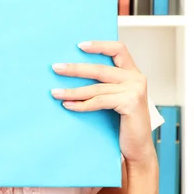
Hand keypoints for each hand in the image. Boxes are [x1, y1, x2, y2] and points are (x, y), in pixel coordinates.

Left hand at [50, 41, 154, 165]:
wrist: (138, 148)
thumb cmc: (124, 122)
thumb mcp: (116, 97)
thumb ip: (105, 83)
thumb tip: (73, 71)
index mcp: (133, 73)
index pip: (118, 49)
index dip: (99, 45)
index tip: (79, 46)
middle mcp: (136, 78)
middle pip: (100, 69)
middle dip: (75, 69)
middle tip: (56, 68)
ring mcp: (135, 90)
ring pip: (96, 87)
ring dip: (72, 90)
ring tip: (55, 92)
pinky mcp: (130, 103)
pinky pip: (98, 101)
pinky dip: (81, 104)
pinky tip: (68, 105)